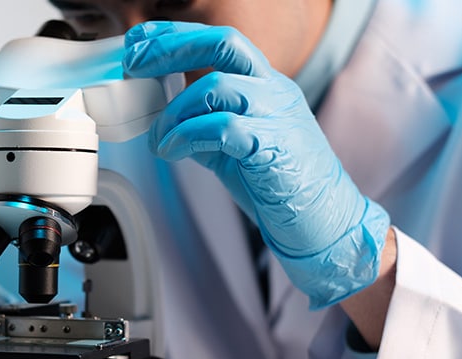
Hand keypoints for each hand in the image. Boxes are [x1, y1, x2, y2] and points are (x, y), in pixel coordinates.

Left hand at [122, 22, 389, 307]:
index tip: (139, 40)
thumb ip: (205, 127)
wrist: (326, 222)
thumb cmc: (283, 185)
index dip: (176, 34)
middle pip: (224, 43)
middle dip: (171, 47)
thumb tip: (163, 122)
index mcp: (266, 85)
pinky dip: (188, 136)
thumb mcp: (236, 146)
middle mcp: (274, 92)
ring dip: (174, 111)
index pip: (220, 41)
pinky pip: (224, 128)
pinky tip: (172, 152)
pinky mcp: (274, 148)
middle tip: (135, 65)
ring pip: (218, 86)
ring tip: (159, 138)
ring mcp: (277, 117)